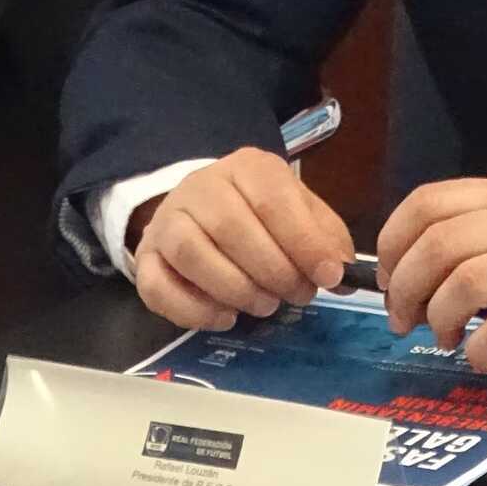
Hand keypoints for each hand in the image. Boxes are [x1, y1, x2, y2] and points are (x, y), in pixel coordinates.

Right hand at [129, 148, 354, 330]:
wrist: (201, 210)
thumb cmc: (261, 214)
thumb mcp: (300, 212)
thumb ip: (324, 237)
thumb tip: (341, 271)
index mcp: (247, 167)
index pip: (271, 198)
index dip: (303, 241)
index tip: (328, 276)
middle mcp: (200, 186)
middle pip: (230, 225)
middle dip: (272, 270)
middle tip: (297, 296)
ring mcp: (167, 221)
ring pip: (192, 253)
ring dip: (235, 289)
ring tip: (265, 305)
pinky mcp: (146, 259)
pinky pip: (158, 287)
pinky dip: (194, 310)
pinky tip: (226, 318)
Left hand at [375, 176, 486, 380]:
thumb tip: (412, 266)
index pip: (430, 202)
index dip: (393, 242)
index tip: (386, 279)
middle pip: (439, 244)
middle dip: (405, 289)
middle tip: (403, 321)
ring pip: (465, 282)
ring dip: (438, 319)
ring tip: (444, 339)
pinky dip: (480, 350)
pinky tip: (482, 359)